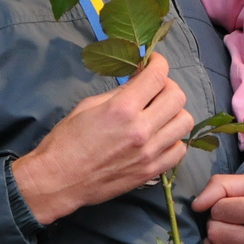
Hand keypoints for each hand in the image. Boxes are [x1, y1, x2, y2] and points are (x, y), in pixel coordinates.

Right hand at [12, 53, 193, 225]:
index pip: (157, 76)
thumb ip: (120, 92)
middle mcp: (141, 129)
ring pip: (185, 122)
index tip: (155, 62)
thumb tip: (140, 80)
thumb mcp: (88, 106)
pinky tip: (160, 137)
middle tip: (155, 89)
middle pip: (177, 97)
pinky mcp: (152, 171)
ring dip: (174, 112)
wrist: (58, 181)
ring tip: (159, 114)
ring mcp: (149, 153)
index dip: (159, 63)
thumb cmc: (66, 141)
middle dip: (168, 86)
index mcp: (122, 109)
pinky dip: (174, 139)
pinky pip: (180, 149)